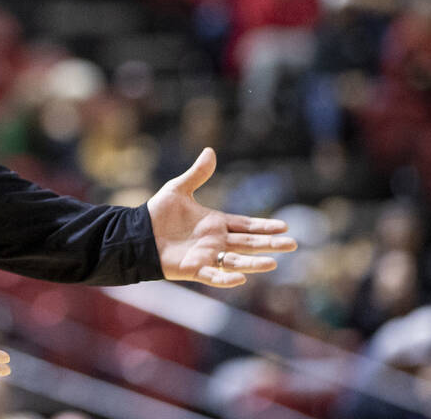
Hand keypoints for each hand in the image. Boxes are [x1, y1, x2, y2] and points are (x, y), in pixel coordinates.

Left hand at [147, 148, 297, 286]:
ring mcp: (207, 256)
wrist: (137, 234)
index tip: (284, 227)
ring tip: (273, 263)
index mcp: (216, 223)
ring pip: (236, 261)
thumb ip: (197, 174)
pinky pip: (213, 276)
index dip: (264, 227)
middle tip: (292, 244)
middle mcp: (216, 241)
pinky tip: (240, 279)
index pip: (246, 225)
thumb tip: (210, 151)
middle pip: (248, 243)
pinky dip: (226, 278)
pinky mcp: (194, 268)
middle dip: (269, 244)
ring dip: (254, 263)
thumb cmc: (158, 214)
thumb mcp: (178, 189)